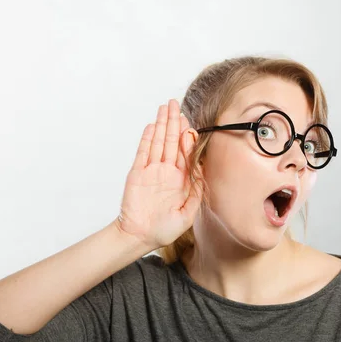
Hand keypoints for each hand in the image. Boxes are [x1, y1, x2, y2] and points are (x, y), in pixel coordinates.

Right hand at [115, 99, 201, 248]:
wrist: (139, 237)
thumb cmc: (164, 230)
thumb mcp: (187, 215)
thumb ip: (196, 194)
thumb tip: (203, 173)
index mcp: (181, 181)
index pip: (186, 154)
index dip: (188, 139)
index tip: (191, 126)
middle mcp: (167, 172)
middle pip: (172, 142)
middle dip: (174, 123)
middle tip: (176, 104)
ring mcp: (151, 171)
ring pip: (158, 142)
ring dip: (162, 125)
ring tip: (164, 107)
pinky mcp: (137, 173)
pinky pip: (143, 152)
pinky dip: (147, 139)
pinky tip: (152, 126)